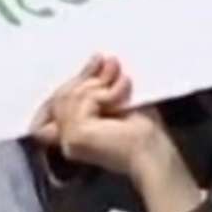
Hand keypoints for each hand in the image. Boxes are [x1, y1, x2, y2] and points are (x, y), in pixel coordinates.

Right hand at [29, 55, 176, 180]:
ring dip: (100, 85)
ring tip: (123, 85)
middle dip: (88, 77)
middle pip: (61, 95)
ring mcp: (68, 139)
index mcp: (69, 133)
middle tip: (113, 65)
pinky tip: (122, 98)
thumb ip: (99, 86)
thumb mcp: (116, 100)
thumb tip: (97, 59)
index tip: (98, 60)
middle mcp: (64, 138)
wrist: (155, 152)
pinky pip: (83, 101)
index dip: (76, 79)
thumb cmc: (142, 131)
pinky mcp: (77, 135)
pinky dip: (106, 94)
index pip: (56, 101)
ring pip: (71, 96)